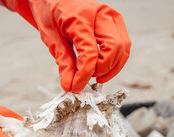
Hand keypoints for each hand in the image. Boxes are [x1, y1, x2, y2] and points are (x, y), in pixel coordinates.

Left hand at [1, 0, 130, 92]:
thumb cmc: (51, 12)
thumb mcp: (50, 38)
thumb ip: (63, 62)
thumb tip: (70, 85)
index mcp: (80, 17)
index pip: (90, 52)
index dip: (84, 74)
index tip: (75, 87)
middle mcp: (101, 14)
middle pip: (114, 49)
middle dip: (102, 69)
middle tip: (86, 78)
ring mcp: (111, 17)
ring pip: (123, 48)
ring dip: (112, 67)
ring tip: (94, 75)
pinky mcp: (116, 22)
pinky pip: (123, 45)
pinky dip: (115, 60)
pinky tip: (101, 67)